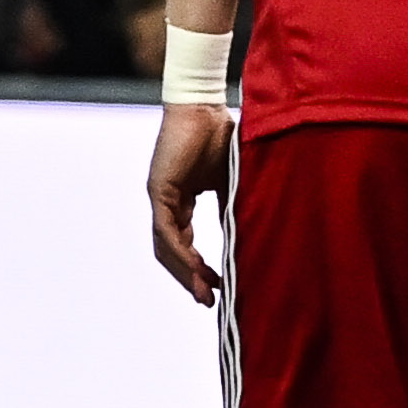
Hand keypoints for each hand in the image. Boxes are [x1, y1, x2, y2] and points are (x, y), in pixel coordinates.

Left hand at [147, 103, 231, 303]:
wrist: (207, 107)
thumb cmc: (222, 137)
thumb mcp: (231, 183)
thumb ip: (233, 209)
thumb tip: (248, 237)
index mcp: (181, 200)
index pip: (183, 243)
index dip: (198, 267)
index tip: (217, 286)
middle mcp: (166, 201)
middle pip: (171, 251)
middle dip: (190, 278)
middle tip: (208, 300)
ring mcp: (160, 197)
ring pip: (165, 246)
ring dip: (184, 272)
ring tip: (205, 293)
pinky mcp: (158, 190)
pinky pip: (167, 230)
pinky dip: (180, 252)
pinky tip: (197, 269)